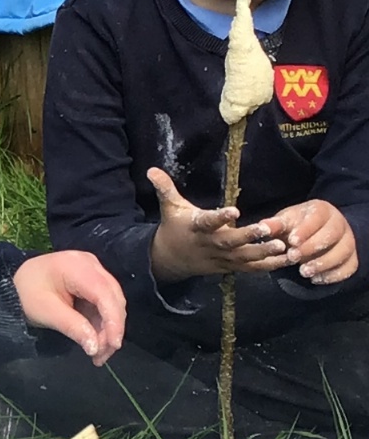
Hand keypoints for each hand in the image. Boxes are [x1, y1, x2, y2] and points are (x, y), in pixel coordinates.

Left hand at [12, 250, 125, 365]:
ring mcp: (93, 271)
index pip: (104, 293)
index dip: (113, 320)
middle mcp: (90, 264)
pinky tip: (95, 342)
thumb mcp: (46, 312)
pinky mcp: (92, 282)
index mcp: (76, 266)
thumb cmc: (25, 295)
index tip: (113, 344)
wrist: (13, 286)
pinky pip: (104, 304)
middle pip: (112, 298)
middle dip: (111, 329)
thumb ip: (73, 327)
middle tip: (101, 355)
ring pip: (111, 303)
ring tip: (97, 354)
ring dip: (108, 330)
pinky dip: (101, 324)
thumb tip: (95, 347)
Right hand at [146, 167, 288, 280]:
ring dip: (263, 253)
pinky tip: (287, 259)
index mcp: (196, 227)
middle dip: (248, 237)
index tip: (234, 210)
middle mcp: (209, 244)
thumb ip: (165, 188)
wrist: (169, 259)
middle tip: (268, 228)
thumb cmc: (175, 227)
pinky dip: (268, 265)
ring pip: (242, 257)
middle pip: (229, 242)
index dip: (220, 217)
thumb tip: (152, 169)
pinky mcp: (229, 267)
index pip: (208, 222)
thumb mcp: (169, 207)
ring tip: (283, 247)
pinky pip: (250, 268)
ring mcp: (220, 258)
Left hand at [266, 198, 358, 283]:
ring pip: (343, 252)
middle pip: (332, 234)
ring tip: (303, 272)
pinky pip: (349, 267)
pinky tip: (316, 279)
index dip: (306, 229)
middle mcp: (340, 224)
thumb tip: (262, 227)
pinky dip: (334, 275)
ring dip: (323, 264)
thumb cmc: (297, 226)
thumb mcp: (285, 221)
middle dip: (312, 247)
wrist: (315, 234)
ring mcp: (348, 241)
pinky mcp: (351, 258)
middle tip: (293, 257)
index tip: (292, 241)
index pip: (318, 217)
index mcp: (322, 210)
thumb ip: (275, 225)